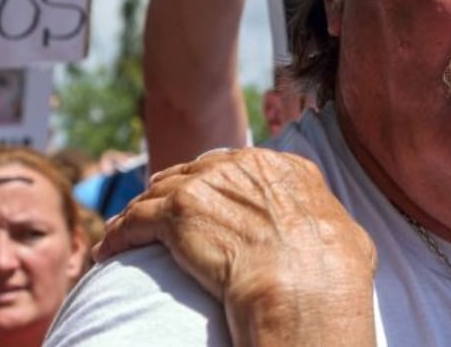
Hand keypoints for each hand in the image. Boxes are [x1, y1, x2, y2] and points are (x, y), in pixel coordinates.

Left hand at [99, 148, 376, 346]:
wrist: (303, 285)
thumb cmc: (332, 271)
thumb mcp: (343, 230)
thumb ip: (323, 216)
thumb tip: (336, 230)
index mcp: (284, 167)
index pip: (238, 165)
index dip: (217, 183)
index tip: (206, 199)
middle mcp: (245, 165)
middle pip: (195, 171)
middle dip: (174, 190)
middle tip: (159, 213)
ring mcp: (208, 184)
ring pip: (160, 192)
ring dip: (141, 213)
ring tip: (124, 232)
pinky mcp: (176, 211)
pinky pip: (135, 219)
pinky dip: (118, 235)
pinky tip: (108, 251)